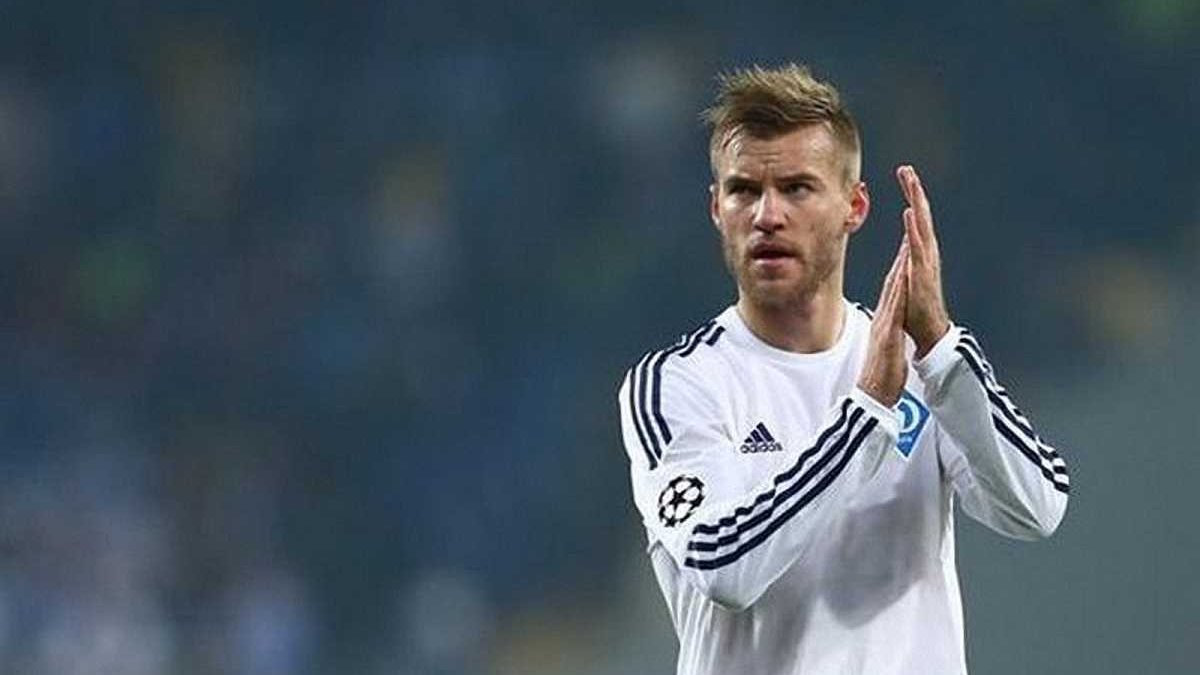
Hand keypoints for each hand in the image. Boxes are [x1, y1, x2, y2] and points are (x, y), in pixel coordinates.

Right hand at [857, 235, 909, 407]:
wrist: (873, 395)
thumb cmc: (882, 376)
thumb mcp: (887, 350)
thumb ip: (888, 336)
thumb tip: (890, 330)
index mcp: (884, 323)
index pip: (892, 292)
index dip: (899, 271)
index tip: (905, 252)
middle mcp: (882, 320)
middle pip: (891, 285)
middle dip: (900, 261)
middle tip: (907, 238)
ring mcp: (884, 326)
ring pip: (892, 292)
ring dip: (900, 269)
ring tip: (907, 248)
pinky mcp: (888, 335)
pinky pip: (895, 309)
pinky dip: (899, 292)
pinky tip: (903, 279)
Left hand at [896, 165, 950, 357]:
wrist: (928, 331)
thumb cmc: (916, 307)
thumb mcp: (906, 275)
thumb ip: (907, 256)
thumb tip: (908, 238)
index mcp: (920, 251)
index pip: (916, 218)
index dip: (912, 196)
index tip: (904, 175)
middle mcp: (926, 252)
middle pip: (921, 214)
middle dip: (914, 190)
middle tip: (906, 168)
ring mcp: (926, 260)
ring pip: (921, 225)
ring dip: (916, 202)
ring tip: (910, 181)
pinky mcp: (923, 272)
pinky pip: (917, 246)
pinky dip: (914, 228)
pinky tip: (910, 212)